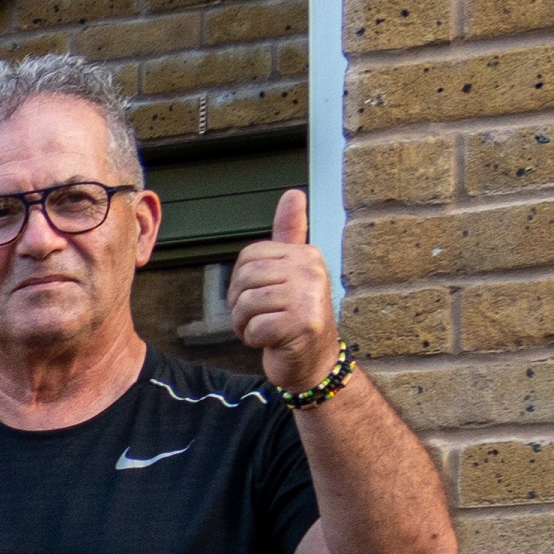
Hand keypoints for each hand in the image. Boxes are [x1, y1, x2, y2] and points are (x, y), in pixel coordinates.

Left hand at [226, 190, 339, 388]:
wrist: (313, 360)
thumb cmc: (292, 316)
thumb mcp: (290, 272)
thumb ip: (289, 234)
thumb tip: (293, 193)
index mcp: (304, 254)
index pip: (247, 258)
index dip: (242, 283)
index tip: (262, 297)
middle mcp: (311, 269)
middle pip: (243, 280)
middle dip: (241, 305)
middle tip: (261, 317)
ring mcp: (309, 296)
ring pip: (245, 304)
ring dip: (245, 325)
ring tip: (267, 329)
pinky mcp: (302, 323)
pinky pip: (254, 328)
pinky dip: (255, 340)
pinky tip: (273, 341)